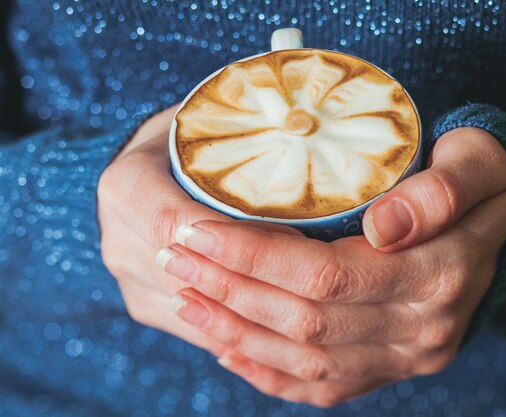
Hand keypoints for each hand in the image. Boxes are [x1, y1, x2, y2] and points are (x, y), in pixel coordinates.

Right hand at [97, 106, 299, 360]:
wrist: (152, 167)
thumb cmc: (189, 139)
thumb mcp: (207, 122)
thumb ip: (242, 138)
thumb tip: (308, 141)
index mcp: (126, 186)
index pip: (179, 223)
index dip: (236, 238)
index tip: (293, 236)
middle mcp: (118, 238)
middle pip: (192, 275)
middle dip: (255, 277)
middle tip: (314, 275)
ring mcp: (129, 278)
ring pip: (197, 311)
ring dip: (252, 309)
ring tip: (308, 300)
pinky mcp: (144, 303)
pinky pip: (197, 329)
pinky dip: (239, 328)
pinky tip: (281, 319)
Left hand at [156, 127, 505, 406]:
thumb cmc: (481, 180)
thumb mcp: (477, 163)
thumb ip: (442, 190)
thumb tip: (384, 226)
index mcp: (442, 274)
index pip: (328, 274)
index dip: (255, 256)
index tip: (196, 228)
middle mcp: (424, 330)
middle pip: (306, 321)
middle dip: (229, 290)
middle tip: (175, 257)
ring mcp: (407, 358)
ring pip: (306, 360)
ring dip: (235, 330)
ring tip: (184, 297)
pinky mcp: (392, 370)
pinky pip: (322, 387)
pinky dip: (267, 372)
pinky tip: (225, 347)